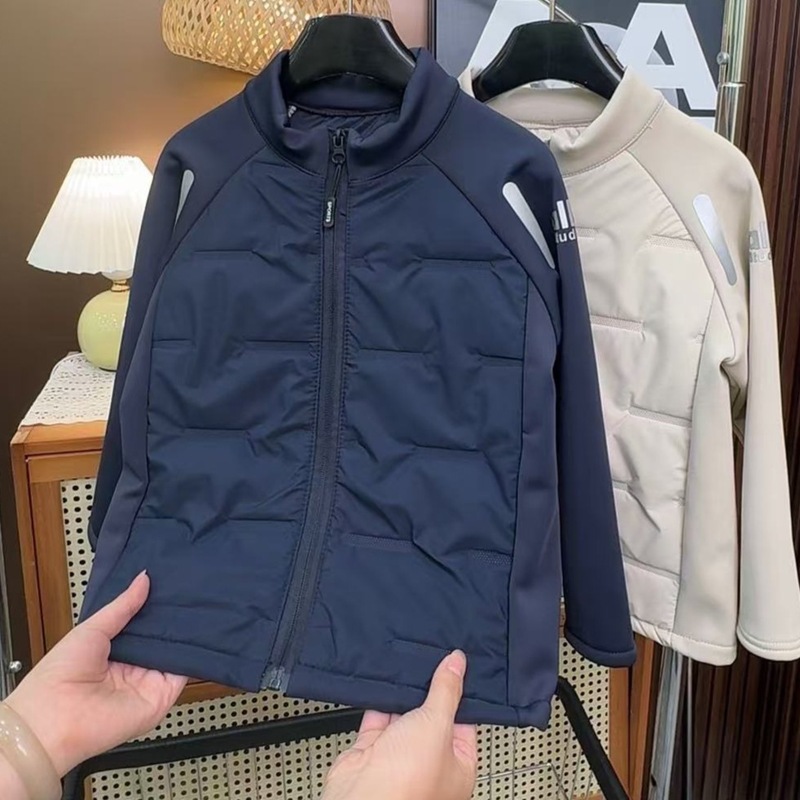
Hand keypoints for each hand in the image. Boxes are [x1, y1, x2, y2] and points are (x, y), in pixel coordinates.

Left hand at [6, 572, 186, 775]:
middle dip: (174, 618)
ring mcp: (149, 683)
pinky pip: (183, 673)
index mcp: (116, 651)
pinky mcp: (161, 697)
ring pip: (176, 653)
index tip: (172, 585)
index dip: (157, 607)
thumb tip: (144, 578)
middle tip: (191, 592)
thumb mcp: (92, 629)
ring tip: (197, 606)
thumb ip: (122, 606)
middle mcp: (135, 668)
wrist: (52, 719)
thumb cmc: (59, 675)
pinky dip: (191, 655)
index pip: (145, 626)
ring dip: (186, 635)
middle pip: (163, 639)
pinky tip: (197, 634)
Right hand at [321, 650, 477, 799]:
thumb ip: (446, 691)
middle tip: (429, 662)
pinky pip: (377, 720)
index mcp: (457, 767)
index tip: (454, 667)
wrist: (363, 799)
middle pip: (431, 718)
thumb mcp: (437, 724)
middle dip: (427, 693)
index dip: (459, 695)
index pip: (463, 723)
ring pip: (403, 717)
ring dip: (402, 697)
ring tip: (407, 668)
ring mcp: (398, 758)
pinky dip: (378, 702)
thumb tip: (457, 664)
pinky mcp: (371, 752)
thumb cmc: (408, 784)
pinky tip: (384, 684)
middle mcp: (428, 764)